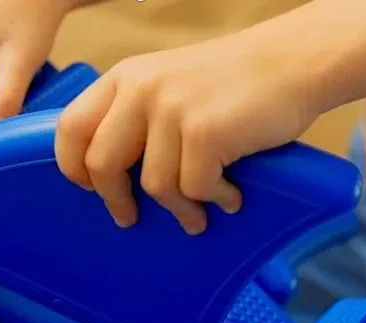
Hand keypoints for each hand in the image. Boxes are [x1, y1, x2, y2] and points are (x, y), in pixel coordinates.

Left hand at [54, 31, 318, 234]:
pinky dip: (214, 199)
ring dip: (180, 208)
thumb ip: (135, 117)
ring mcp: (172, 109)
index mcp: (125, 77)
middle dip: (115, 199)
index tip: (91, 187)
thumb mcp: (169, 85)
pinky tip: (231, 194)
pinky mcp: (205, 131)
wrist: (295, 61)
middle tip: (129, 217)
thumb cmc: (233, 84)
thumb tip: (108, 177)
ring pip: (154, 185)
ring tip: (200, 210)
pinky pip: (194, 189)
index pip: (70, 129)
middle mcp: (141, 88)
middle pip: (101, 164)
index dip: (74, 167)